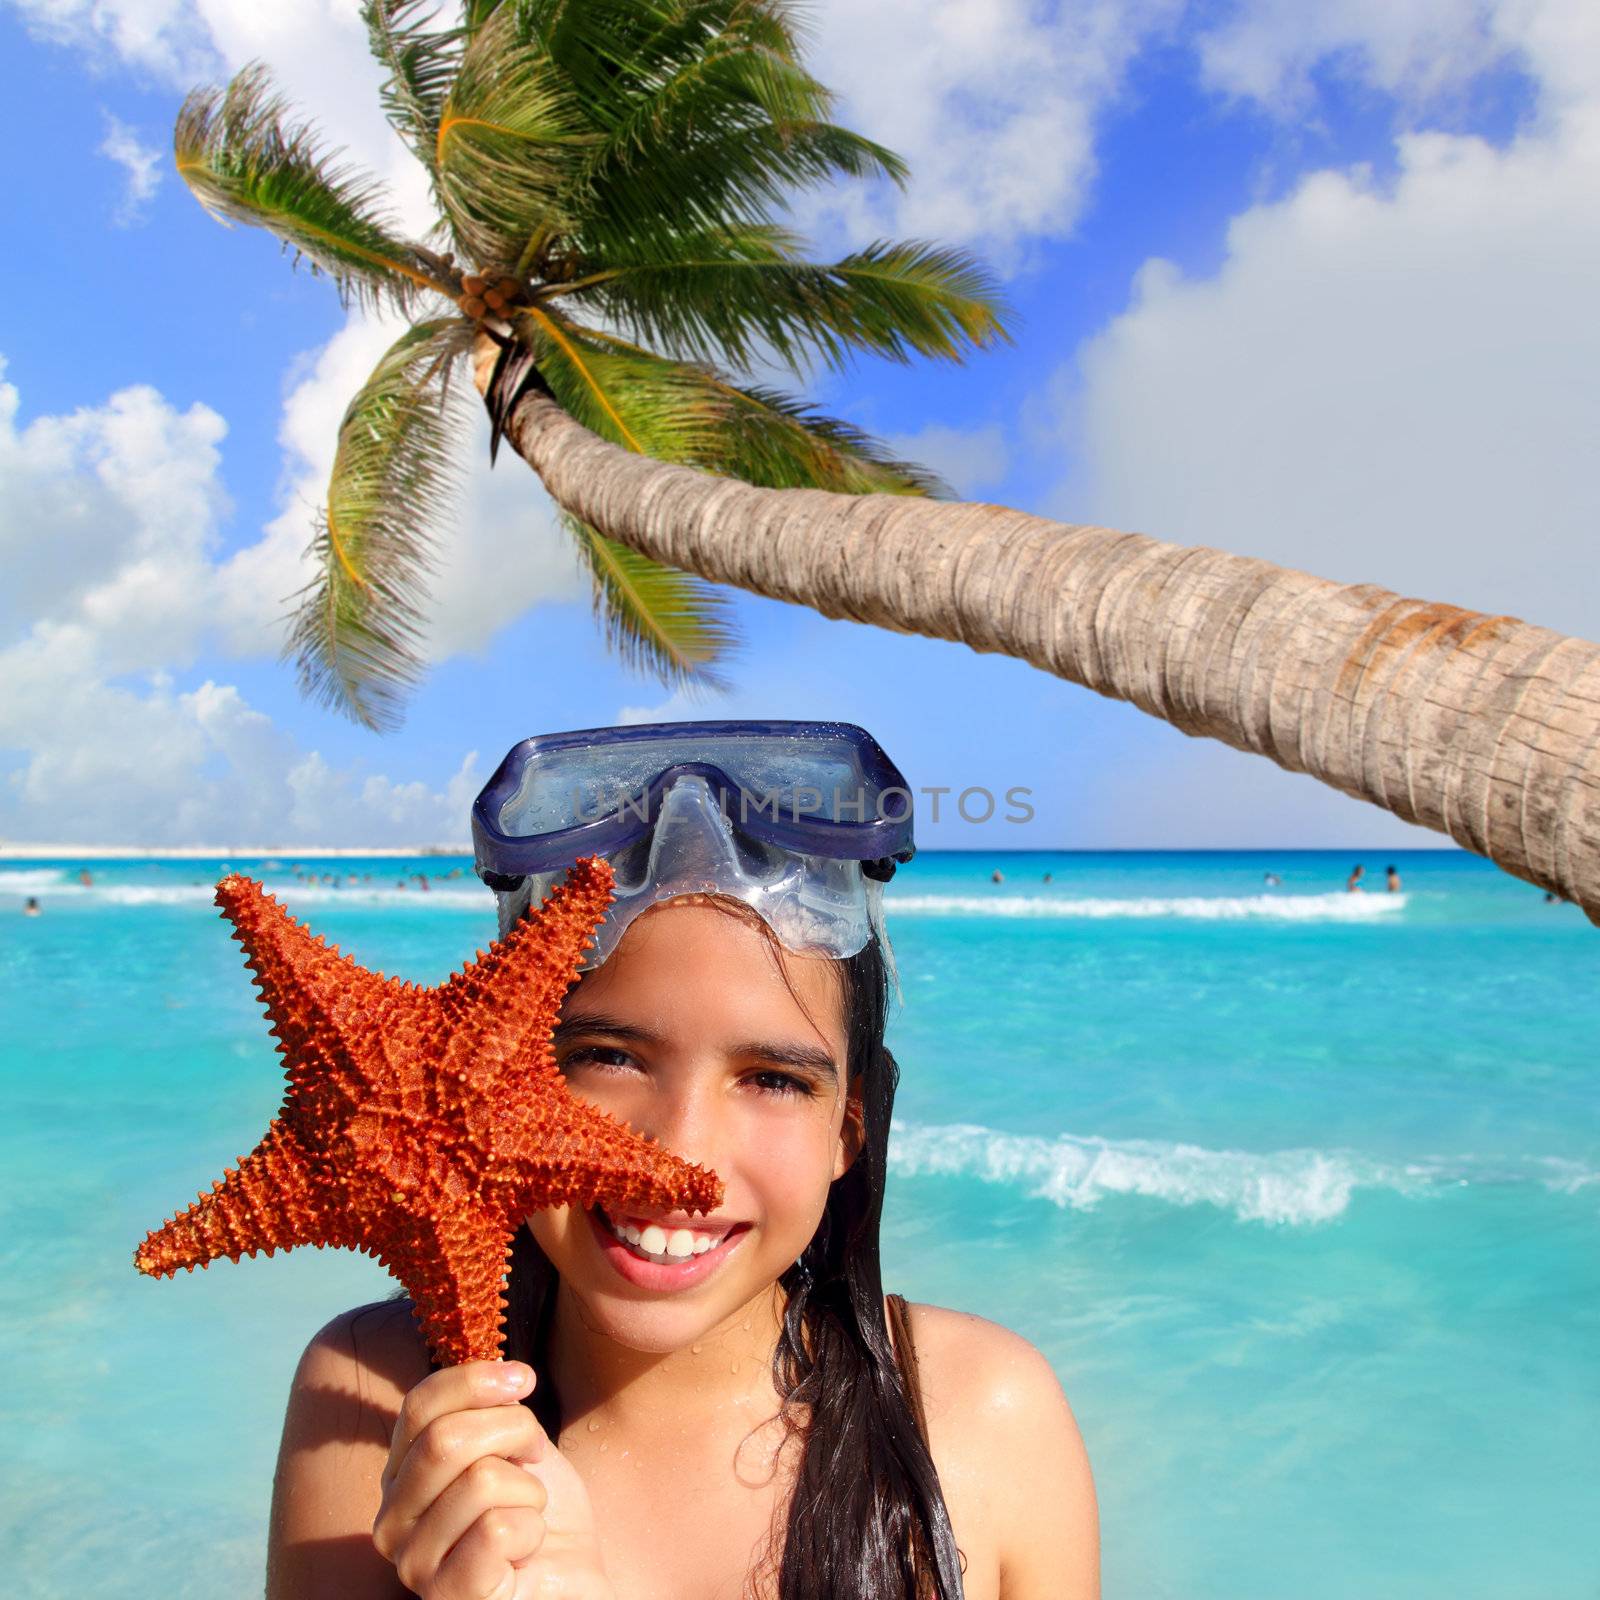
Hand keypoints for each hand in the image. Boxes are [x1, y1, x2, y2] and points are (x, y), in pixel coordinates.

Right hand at [372, 1360, 612, 1599]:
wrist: (571, 1577)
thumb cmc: (535, 1507)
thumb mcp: (513, 1444)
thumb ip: (490, 1409)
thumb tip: (499, 1371)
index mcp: (400, 1475)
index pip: (419, 1406)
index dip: (476, 1380)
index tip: (526, 1378)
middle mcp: (391, 1521)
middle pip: (446, 1439)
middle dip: (514, 1430)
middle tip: (536, 1454)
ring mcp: (413, 1565)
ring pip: (481, 1481)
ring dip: (529, 1491)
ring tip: (527, 1514)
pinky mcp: (449, 1596)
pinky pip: (498, 1531)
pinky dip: (531, 1531)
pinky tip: (525, 1553)